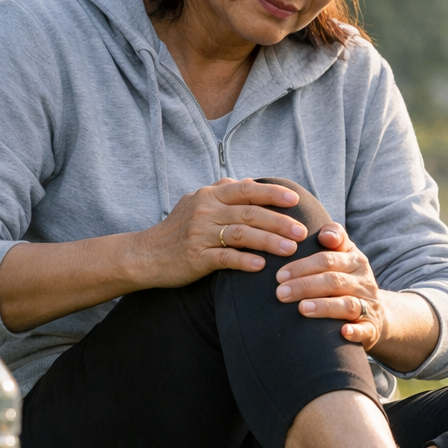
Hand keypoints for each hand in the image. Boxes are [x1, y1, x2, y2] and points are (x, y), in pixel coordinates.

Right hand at [131, 179, 307, 287]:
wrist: (146, 254)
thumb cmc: (180, 229)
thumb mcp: (198, 202)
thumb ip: (224, 191)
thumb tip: (250, 181)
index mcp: (210, 195)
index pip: (246, 190)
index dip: (272, 194)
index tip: (295, 200)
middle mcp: (205, 211)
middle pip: (249, 213)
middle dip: (279, 222)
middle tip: (301, 231)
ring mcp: (199, 234)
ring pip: (241, 234)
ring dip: (269, 241)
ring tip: (290, 249)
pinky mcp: (195, 257)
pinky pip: (224, 258)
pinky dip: (244, 261)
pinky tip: (261, 266)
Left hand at [274, 224, 384, 349]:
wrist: (376, 313)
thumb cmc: (348, 281)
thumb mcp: (344, 257)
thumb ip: (333, 238)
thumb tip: (322, 233)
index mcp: (355, 260)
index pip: (329, 257)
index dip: (305, 264)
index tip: (281, 273)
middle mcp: (363, 280)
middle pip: (334, 280)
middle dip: (305, 285)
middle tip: (280, 292)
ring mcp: (369, 304)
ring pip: (348, 304)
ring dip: (324, 306)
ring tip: (302, 308)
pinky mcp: (371, 327)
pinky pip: (365, 328)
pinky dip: (355, 331)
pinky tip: (343, 332)